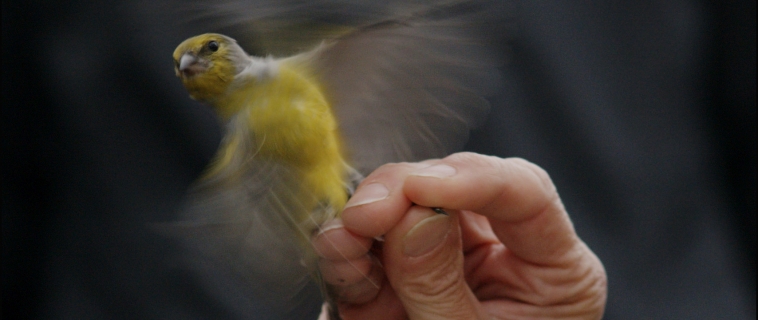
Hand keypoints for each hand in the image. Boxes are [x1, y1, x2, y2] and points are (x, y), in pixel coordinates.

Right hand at [313, 152, 606, 318]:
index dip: (473, 178)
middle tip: (363, 216)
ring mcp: (449, 259)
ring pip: (406, 207)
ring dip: (365, 222)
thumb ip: (440, 286)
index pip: (525, 193)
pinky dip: (348, 248)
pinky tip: (338, 257)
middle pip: (456, 189)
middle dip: (402, 194)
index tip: (419, 188)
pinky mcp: (401, 274)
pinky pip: (372, 244)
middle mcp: (502, 253)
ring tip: (341, 244)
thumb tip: (412, 217)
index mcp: (551, 269)